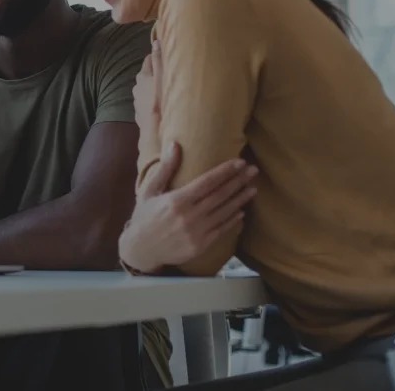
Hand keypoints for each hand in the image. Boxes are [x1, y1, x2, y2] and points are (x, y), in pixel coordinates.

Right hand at [119, 142, 257, 273]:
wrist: (141, 249)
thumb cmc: (144, 216)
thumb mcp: (149, 190)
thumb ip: (165, 168)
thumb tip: (175, 144)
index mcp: (177, 200)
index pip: (207, 182)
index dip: (225, 171)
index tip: (240, 162)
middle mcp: (189, 215)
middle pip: (220, 195)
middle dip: (238, 181)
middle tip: (254, 171)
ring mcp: (196, 232)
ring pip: (224, 212)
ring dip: (240, 199)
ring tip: (253, 188)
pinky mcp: (201, 245)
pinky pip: (221, 230)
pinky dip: (233, 220)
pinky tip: (242, 212)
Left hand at [133, 39, 161, 159]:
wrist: (154, 137)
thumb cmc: (160, 106)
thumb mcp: (162, 81)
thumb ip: (159, 61)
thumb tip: (156, 42)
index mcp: (142, 77)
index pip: (149, 60)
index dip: (159, 55)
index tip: (170, 53)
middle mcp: (137, 88)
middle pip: (149, 73)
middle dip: (159, 69)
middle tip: (175, 68)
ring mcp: (138, 101)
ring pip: (149, 87)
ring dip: (158, 85)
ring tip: (173, 85)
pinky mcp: (142, 113)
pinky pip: (150, 100)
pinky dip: (157, 98)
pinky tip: (166, 102)